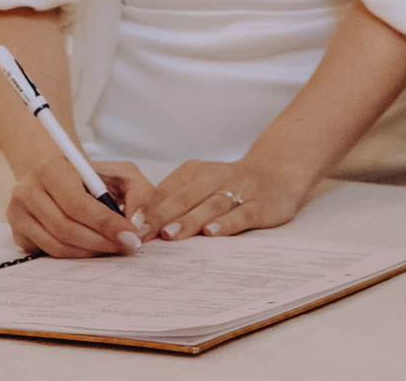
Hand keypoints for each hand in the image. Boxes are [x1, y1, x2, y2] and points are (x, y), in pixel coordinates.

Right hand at [7, 153, 150, 258]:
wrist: (60, 178)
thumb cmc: (94, 177)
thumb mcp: (122, 174)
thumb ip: (139, 193)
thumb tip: (136, 223)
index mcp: (50, 168)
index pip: (77, 203)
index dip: (106, 224)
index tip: (131, 236)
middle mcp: (26, 190)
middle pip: (65, 228)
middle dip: (101, 241)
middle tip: (126, 246)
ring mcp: (17, 214)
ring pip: (57, 245)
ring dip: (89, 252)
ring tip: (111, 248)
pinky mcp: (17, 235)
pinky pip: (48, 253)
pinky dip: (74, 256)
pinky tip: (92, 249)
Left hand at [131, 156, 315, 242]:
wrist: (279, 171)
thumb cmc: (230, 183)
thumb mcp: (200, 184)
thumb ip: (173, 200)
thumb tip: (137, 223)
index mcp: (195, 172)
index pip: (166, 190)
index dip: (146, 208)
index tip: (127, 225)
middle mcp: (215, 178)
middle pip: (185, 196)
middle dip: (161, 215)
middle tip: (141, 233)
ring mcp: (239, 191)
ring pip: (210, 205)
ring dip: (189, 219)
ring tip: (170, 234)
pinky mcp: (260, 205)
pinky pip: (241, 214)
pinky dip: (226, 223)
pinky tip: (212, 233)